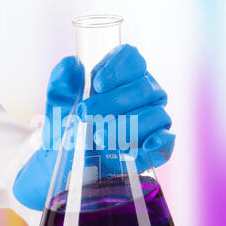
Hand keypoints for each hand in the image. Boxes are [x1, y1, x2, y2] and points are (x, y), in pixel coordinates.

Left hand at [13, 45, 174, 210]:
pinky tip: (145, 146)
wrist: (65, 166)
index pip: (133, 58)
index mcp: (121, 78)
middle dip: (114, 101)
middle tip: (88, 115)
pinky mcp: (154, 149)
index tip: (98, 84)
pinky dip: (159, 143)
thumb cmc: (65, 131)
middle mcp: (142, 96)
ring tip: (100, 137)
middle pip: (144, 86)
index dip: (118, 68)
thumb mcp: (58, 109)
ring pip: (156, 113)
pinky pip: (167, 142)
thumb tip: (71, 64)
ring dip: (126, 125)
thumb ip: (61, 85)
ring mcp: (152, 121)